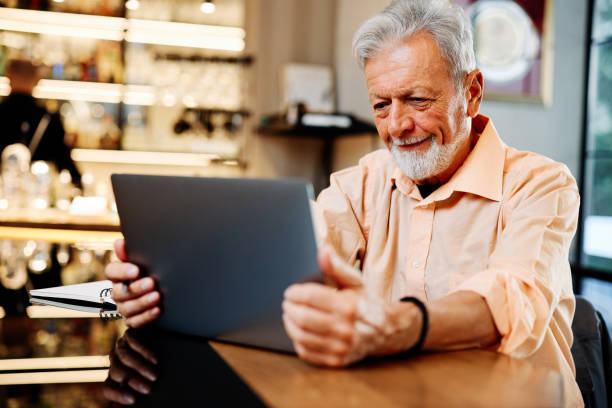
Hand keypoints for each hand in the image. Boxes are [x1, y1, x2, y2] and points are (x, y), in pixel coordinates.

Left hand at [103, 329, 158, 404]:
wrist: (155, 341)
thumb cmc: (150, 368)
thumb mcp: (142, 382)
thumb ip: (132, 394)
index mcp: (113, 376)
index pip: (108, 388)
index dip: (118, 395)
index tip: (133, 400)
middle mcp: (114, 361)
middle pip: (117, 372)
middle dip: (133, 381)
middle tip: (148, 389)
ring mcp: (120, 346)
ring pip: (124, 357)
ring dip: (140, 367)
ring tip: (155, 376)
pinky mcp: (129, 334)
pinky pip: (133, 342)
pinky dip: (145, 352)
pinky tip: (155, 360)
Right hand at [105, 239, 160, 326]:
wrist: (164, 292)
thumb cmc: (149, 272)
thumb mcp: (143, 261)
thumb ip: (131, 253)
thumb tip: (120, 242)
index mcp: (117, 275)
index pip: (111, 272)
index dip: (122, 271)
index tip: (136, 270)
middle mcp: (118, 292)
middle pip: (119, 293)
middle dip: (136, 288)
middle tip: (152, 282)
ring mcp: (124, 307)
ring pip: (127, 308)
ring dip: (143, 302)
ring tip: (157, 296)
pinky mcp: (132, 320)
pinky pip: (135, 322)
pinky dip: (147, 316)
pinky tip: (158, 309)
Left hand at [282, 246, 422, 366]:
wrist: (386, 330)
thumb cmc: (366, 302)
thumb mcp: (354, 281)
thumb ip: (336, 266)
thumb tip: (323, 249)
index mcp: (349, 306)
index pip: (310, 297)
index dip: (295, 293)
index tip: (290, 292)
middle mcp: (345, 328)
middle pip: (303, 318)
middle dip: (289, 309)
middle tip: (286, 304)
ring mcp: (341, 347)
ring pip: (302, 336)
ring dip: (289, 325)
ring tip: (289, 316)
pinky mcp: (337, 361)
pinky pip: (307, 353)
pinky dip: (298, 342)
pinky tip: (298, 332)